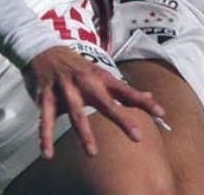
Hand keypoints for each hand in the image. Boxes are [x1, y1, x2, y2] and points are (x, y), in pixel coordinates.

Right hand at [22, 45, 165, 158]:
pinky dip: (46, 137)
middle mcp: (85, 83)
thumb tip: (148, 96)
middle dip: (122, 119)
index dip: (143, 101)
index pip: (126, 91)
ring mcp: (65, 89)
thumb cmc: (75, 66)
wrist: (42, 49)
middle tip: (138, 136)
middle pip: (106, 103)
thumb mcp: (99, 74)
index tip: (161, 113)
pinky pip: (46, 120)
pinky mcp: (46, 96)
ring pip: (76, 114)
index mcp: (100, 78)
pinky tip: (48, 154)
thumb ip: (122, 89)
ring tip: (93, 153)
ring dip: (85, 133)